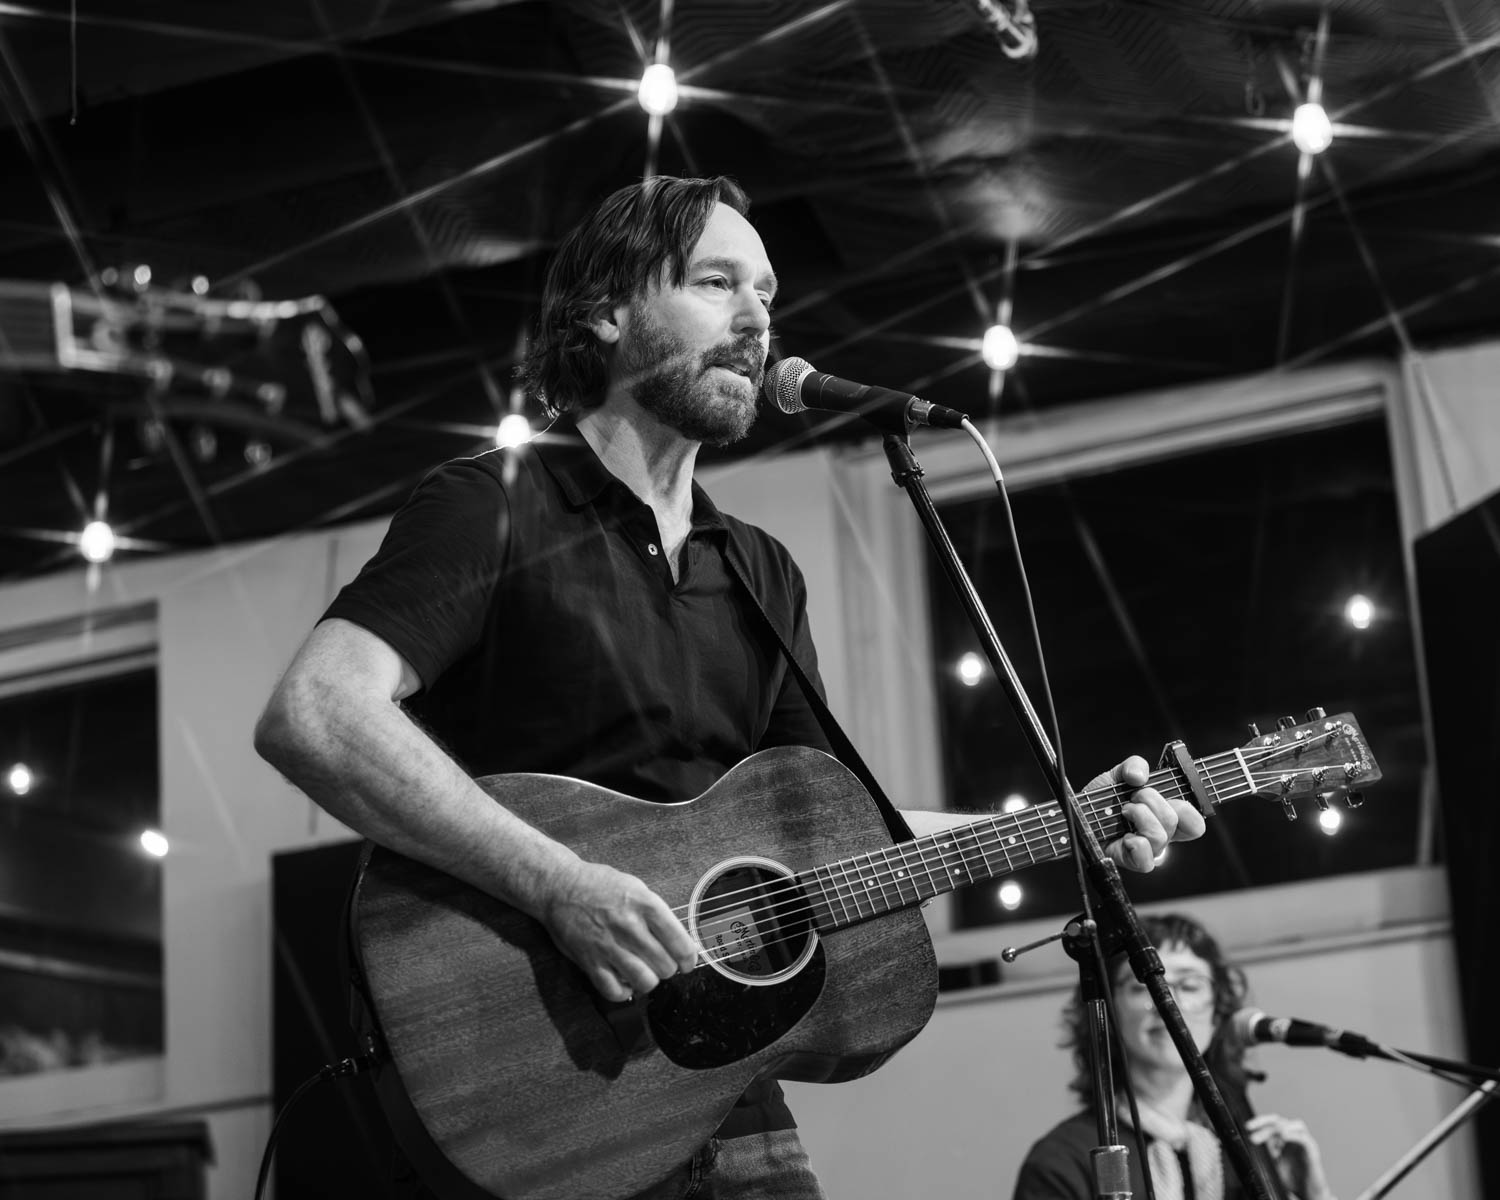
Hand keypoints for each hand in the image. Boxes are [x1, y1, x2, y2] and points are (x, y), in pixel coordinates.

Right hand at [539, 859, 700, 1002]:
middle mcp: (629, 926)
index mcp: (645, 905)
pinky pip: (614, 991)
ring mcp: (608, 946)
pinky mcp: (590, 961)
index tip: (687, 962)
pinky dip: (623, 991)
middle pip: (665, 966)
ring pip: (645, 982)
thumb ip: (657, 914)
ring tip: (643, 972)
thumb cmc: (600, 885)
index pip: (680, 943)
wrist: (560, 886)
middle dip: (668, 968)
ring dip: (648, 981)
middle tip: (661, 963)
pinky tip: (623, 980)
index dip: (689, 959)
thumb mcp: (636, 888)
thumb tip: (678, 942)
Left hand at [1090, 756, 1205, 872]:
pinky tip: (1124, 835)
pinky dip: (1137, 844)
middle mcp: (1159, 834)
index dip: (1188, 811)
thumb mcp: (1118, 775)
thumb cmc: (1101, 799)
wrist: (1078, 814)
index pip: (1194, 824)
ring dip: (1139, 816)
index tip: (1172, 798)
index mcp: (1163, 816)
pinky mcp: (1130, 861)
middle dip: (1152, 801)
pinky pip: (1146, 861)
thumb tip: (1140, 776)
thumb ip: (1134, 765)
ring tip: (1123, 811)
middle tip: (1133, 797)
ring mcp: (1146, 849)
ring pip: (1159, 837)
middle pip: (1174, 822)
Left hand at [1246, 1113, 1333, 1199]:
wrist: (1309, 1195)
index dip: (1259, 1122)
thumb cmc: (1292, 1181)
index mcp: (1283, 1140)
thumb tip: (1247, 1146)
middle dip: (1265, 1124)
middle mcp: (1294, 1139)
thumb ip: (1264, 1154)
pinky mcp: (1313, 1153)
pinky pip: (1305, 1139)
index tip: (1247, 1127)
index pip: (1271, 1123)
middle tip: (1252, 1134)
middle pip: (1280, 1121)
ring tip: (1270, 1133)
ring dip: (1281, 1126)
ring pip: (1297, 1124)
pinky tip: (1283, 1137)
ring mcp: (1305, 1144)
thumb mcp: (1272, 1165)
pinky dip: (1294, 1135)